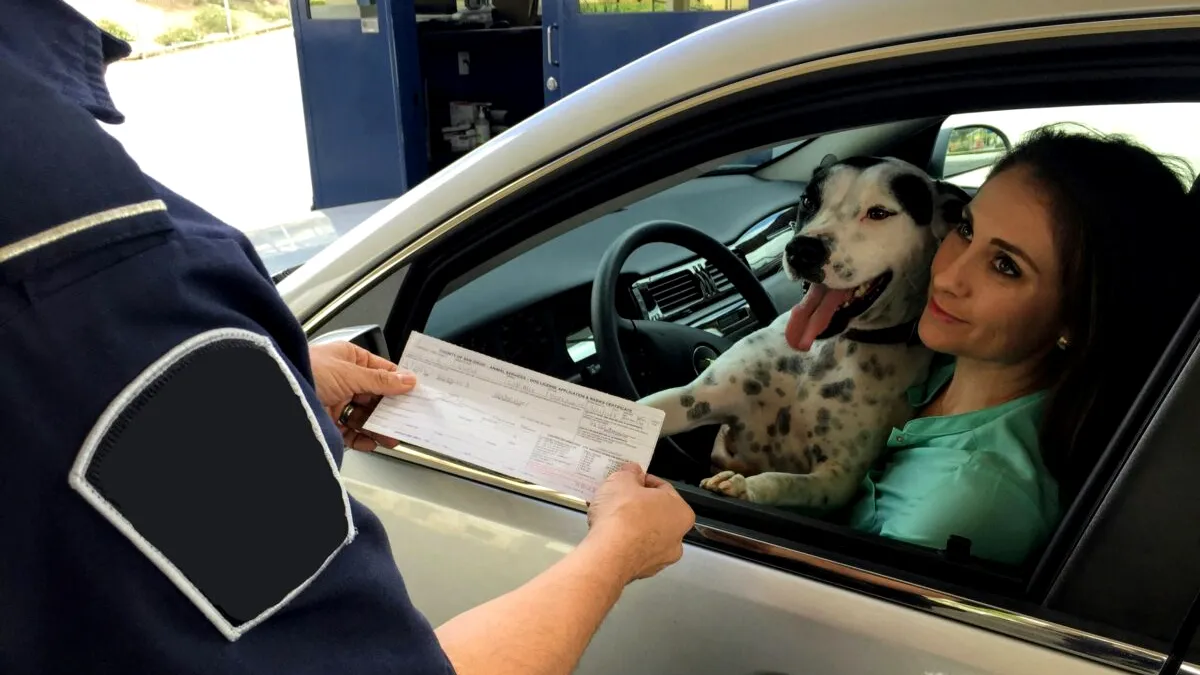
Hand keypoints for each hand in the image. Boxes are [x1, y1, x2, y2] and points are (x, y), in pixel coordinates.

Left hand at [309, 341, 413, 450]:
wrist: (273, 393)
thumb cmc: (305, 370)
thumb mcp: (350, 373)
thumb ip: (380, 380)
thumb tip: (407, 380)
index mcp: (349, 359)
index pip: (382, 371)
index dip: (399, 383)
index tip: (416, 395)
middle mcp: (343, 379)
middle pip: (375, 396)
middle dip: (391, 410)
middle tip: (407, 420)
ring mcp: (335, 401)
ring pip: (364, 416)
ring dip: (379, 427)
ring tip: (392, 437)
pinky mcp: (327, 422)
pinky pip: (350, 432)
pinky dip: (362, 439)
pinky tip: (371, 442)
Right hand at [583, 463, 694, 582]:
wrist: (607, 554)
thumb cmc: (622, 515)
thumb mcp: (622, 479)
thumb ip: (630, 472)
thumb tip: (632, 471)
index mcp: (681, 513)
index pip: (663, 489)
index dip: (643, 481)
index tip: (629, 479)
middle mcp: (676, 538)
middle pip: (655, 514)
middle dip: (636, 505)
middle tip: (617, 498)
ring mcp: (659, 559)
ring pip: (644, 534)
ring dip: (629, 525)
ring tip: (607, 516)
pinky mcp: (640, 572)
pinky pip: (632, 550)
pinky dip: (622, 542)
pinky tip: (606, 535)